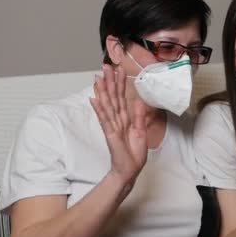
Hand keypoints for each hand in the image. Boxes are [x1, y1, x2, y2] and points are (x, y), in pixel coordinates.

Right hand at [90, 64, 147, 187]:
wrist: (129, 170)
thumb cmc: (133, 153)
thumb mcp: (141, 132)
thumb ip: (139, 116)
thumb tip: (140, 101)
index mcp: (125, 119)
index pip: (122, 97)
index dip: (120, 83)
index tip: (118, 69)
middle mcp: (117, 120)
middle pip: (113, 97)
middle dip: (110, 81)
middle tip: (105, 66)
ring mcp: (112, 126)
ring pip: (107, 105)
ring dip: (103, 91)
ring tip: (98, 77)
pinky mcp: (110, 134)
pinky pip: (105, 119)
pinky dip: (99, 109)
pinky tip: (94, 99)